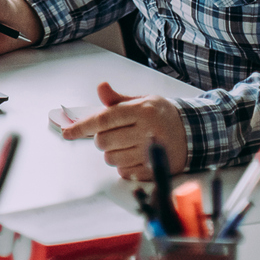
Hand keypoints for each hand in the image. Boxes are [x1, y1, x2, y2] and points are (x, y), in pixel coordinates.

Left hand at [63, 80, 189, 179]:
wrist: (192, 132)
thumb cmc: (162, 114)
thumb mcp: (141, 100)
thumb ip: (117, 99)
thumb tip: (100, 87)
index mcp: (141, 111)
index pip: (104, 119)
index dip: (82, 127)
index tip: (67, 133)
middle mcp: (146, 131)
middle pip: (104, 141)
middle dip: (101, 139)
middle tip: (113, 134)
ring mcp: (150, 152)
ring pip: (112, 158)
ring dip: (112, 153)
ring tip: (126, 144)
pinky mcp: (153, 169)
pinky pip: (124, 171)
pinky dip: (123, 165)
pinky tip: (134, 155)